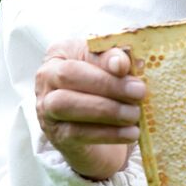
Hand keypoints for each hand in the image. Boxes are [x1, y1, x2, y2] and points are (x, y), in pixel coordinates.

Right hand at [35, 39, 145, 180]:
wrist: (101, 128)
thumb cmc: (108, 87)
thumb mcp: (116, 69)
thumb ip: (118, 62)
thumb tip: (120, 63)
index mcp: (61, 52)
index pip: (80, 50)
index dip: (104, 58)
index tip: (127, 67)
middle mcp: (47, 77)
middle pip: (68, 75)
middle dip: (106, 84)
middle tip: (139, 92)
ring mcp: (46, 107)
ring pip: (66, 104)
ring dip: (107, 110)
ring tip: (134, 114)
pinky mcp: (56, 135)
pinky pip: (76, 133)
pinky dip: (108, 133)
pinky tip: (130, 132)